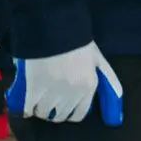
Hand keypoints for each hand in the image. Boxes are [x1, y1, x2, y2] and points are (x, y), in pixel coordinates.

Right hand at [8, 42, 123, 124]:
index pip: (79, 114)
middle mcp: (73, 92)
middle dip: (54, 109)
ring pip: (43, 113)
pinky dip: (25, 108)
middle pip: (60, 115)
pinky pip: (27, 109)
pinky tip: (25, 101)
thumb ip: (107, 80)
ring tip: (36, 97)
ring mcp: (52, 92)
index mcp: (89, 85)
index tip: (63, 104)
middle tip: (47, 98)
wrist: (54, 24)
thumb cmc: (76, 39)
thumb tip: (115, 110)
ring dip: (39, 108)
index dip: (70, 111)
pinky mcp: (33, 89)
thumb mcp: (97, 58)